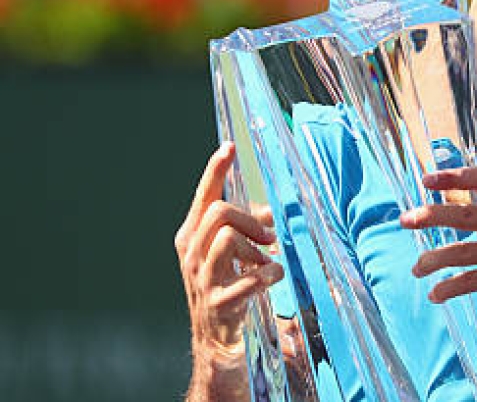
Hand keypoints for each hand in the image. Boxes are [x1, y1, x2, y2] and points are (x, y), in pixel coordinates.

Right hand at [175, 143, 282, 370]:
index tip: (229, 147)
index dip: (215, 170)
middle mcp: (190, 255)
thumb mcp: (234, 253)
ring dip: (255, 247)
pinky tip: (272, 276)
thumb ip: (248, 227)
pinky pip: (248, 276)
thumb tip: (268, 211)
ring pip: (226, 238)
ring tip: (264, 261)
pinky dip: (268, 272)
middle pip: (219, 212)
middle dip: (250, 219)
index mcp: (191, 238)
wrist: (216, 343)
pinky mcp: (219, 303)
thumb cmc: (228, 290)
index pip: (203, 196)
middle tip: (267, 238)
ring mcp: (201, 280)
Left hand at [400, 166, 476, 324]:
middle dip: (431, 216)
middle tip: (406, 220)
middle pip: (467, 214)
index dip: (452, 177)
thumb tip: (431, 205)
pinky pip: (471, 280)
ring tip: (417, 267)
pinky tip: (435, 293)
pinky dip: (448, 288)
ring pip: (464, 252)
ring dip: (433, 260)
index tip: (425, 180)